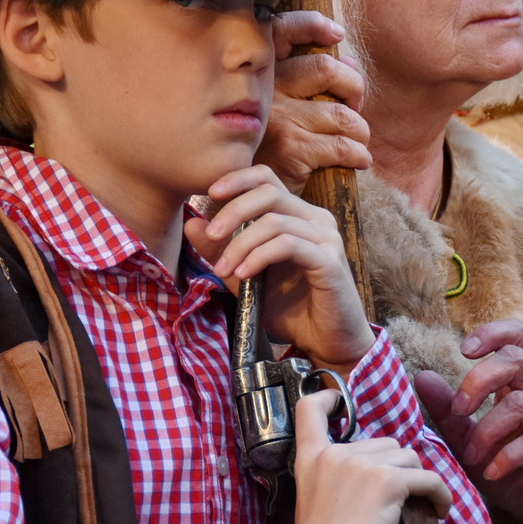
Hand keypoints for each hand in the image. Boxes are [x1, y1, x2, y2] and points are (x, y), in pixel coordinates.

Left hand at [183, 165, 372, 370]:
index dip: (238, 179)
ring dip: (240, 244)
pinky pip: (287, 245)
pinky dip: (258, 257)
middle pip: (269, 192)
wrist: (327, 344)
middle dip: (232, 211)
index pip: (267, 179)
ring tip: (222, 270)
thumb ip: (222, 252)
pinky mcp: (330, 260)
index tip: (209, 194)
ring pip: (274, 221)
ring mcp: (326, 237)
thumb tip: (192, 223)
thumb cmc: (292, 310)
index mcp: (299, 216)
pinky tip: (243, 275)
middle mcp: (316, 219)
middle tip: (210, 236)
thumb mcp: (245, 278)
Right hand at [253, 10, 371, 194]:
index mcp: (262, 75)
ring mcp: (279, 119)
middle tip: (355, 109)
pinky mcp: (292, 148)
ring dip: (361, 130)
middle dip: (354, 88)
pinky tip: (359, 161)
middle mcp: (266, 92)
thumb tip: (349, 61)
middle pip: (326, 69)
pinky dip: (359, 154)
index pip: (282, 31)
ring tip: (359, 142)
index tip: (336, 33)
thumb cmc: (265, 150)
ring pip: (342, 114)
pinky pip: (342, 145)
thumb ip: (310, 82)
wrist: (243, 196)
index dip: (312, 25)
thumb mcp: (279, 110)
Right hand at [287, 390, 454, 523]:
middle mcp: (336, 453)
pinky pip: (429, 480)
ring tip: (419, 508)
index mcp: (313, 458)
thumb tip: (369, 487)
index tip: (339, 401)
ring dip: (417, 481)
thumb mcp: (315, 503)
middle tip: (398, 501)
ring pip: (409, 458)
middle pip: (384, 442)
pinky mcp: (388, 481)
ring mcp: (362, 463)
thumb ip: (336, 482)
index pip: (311, 409)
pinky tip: (439, 512)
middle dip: (396, 468)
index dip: (328, 398)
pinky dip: (440, 496)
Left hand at [414, 318, 522, 523]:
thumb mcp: (471, 444)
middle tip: (459, 410)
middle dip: (479, 380)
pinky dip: (508, 456)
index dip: (492, 333)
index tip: (463, 350)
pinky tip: (493, 473)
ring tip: (472, 456)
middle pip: (516, 359)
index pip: (516, 336)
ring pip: (522, 403)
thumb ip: (449, 413)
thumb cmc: (514, 477)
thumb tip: (422, 377)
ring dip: (488, 430)